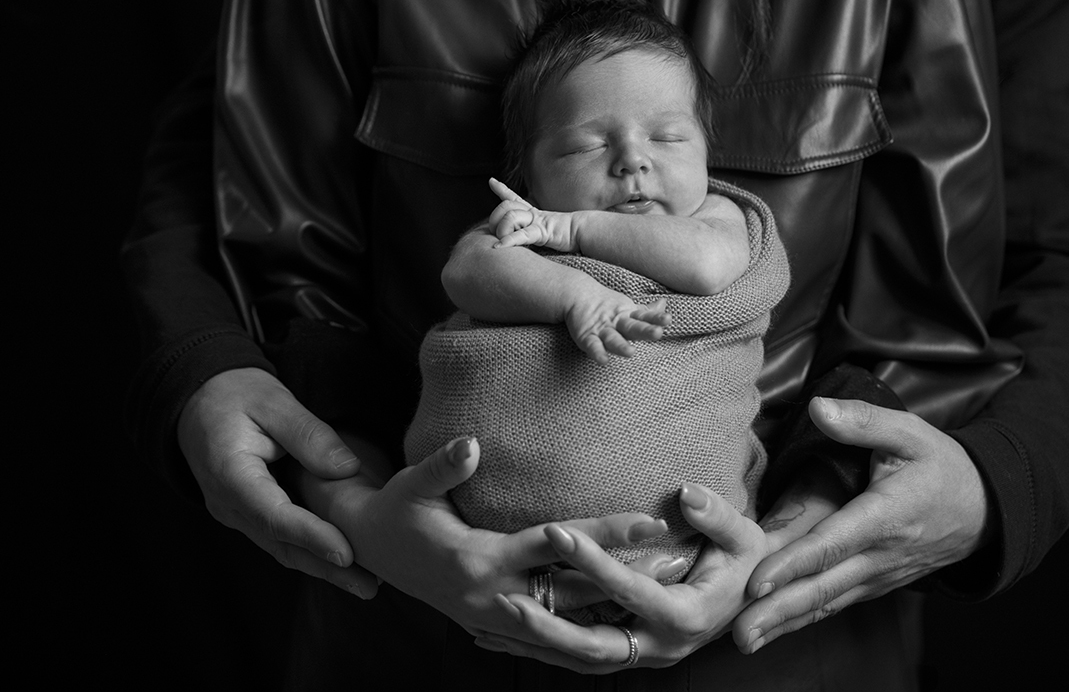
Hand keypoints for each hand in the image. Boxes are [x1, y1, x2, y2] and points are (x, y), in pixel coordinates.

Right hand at [176, 367, 377, 596]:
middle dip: (325, 568)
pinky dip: (311, 552)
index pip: (274, 515)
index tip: (347, 553)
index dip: (311, 536)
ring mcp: (236, 513)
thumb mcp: (274, 401)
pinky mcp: (249, 513)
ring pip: (281, 548)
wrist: (200, 400)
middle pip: (281, 544)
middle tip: (369, 586)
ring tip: (365, 583)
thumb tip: (347, 469)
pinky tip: (343, 563)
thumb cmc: (238, 395)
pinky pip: (280, 538)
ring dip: (322, 568)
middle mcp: (229, 504)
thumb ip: (308, 434)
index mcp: (230, 474)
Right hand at [302, 435, 684, 637]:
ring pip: (568, 625)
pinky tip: (622, 631)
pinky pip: (550, 641)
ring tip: (666, 594)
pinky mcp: (496, 625)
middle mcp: (493, 596)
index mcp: (478, 559)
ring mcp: (495, 617)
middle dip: (628, 578)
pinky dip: (585, 639)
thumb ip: (443, 467)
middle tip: (681, 562)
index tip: (650, 522)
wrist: (370, 552)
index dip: (604, 533)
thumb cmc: (396, 512)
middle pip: (575, 589)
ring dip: (616, 612)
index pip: (555, 544)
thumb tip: (472, 444)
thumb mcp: (412, 486)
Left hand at [475, 484, 769, 671]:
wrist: (759, 597)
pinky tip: (510, 638)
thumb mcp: (743, 536)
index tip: (554, 530)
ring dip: (539, 645)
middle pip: (596, 646)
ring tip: (494, 621)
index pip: (631, 589)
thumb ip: (716, 515)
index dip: (592, 560)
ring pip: (584, 660)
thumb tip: (686, 493)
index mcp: (688, 615)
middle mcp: (664, 645)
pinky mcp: (635, 653)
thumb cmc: (749, 561)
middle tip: (506, 600)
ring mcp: (647, 654)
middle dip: (549, 628)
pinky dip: (547, 651)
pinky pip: (584, 659)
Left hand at [488, 177, 575, 250]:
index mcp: (534, 213)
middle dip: (494, 218)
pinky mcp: (542, 232)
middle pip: (506, 206)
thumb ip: (536, 229)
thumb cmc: (570, 234)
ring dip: (501, 232)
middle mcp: (533, 214)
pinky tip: (498, 248)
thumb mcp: (548, 228)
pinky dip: (508, 242)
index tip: (491, 181)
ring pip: (511, 218)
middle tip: (494, 230)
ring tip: (500, 245)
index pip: (514, 198)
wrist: (586, 232)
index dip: (502, 189)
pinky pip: (522, 235)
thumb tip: (531, 234)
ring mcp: (537, 222)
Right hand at [564, 292, 670, 363]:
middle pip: (633, 327)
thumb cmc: (607, 305)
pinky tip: (603, 361)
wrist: (577, 294)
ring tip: (630, 353)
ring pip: (613, 338)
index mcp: (629, 315)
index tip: (668, 319)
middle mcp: (617, 322)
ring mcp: (602, 329)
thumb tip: (664, 303)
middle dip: (645, 330)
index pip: (645, 317)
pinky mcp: (586, 336)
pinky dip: (597, 352)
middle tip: (657, 333)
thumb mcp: (628, 308)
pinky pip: (592, 345)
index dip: (656, 318)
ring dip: (621, 345)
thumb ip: (646, 311)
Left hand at [732, 397, 989, 653]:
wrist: (984, 509)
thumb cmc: (940, 465)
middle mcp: (882, 555)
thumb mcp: (909, 432)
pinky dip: (803, 619)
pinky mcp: (876, 584)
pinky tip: (773, 629)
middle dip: (778, 610)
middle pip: (824, 587)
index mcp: (887, 516)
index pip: (833, 544)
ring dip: (784, 623)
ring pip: (827, 604)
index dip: (794, 563)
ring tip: (745, 641)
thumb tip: (818, 407)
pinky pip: (836, 604)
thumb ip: (862, 421)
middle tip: (738, 631)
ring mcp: (879, 576)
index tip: (758, 580)